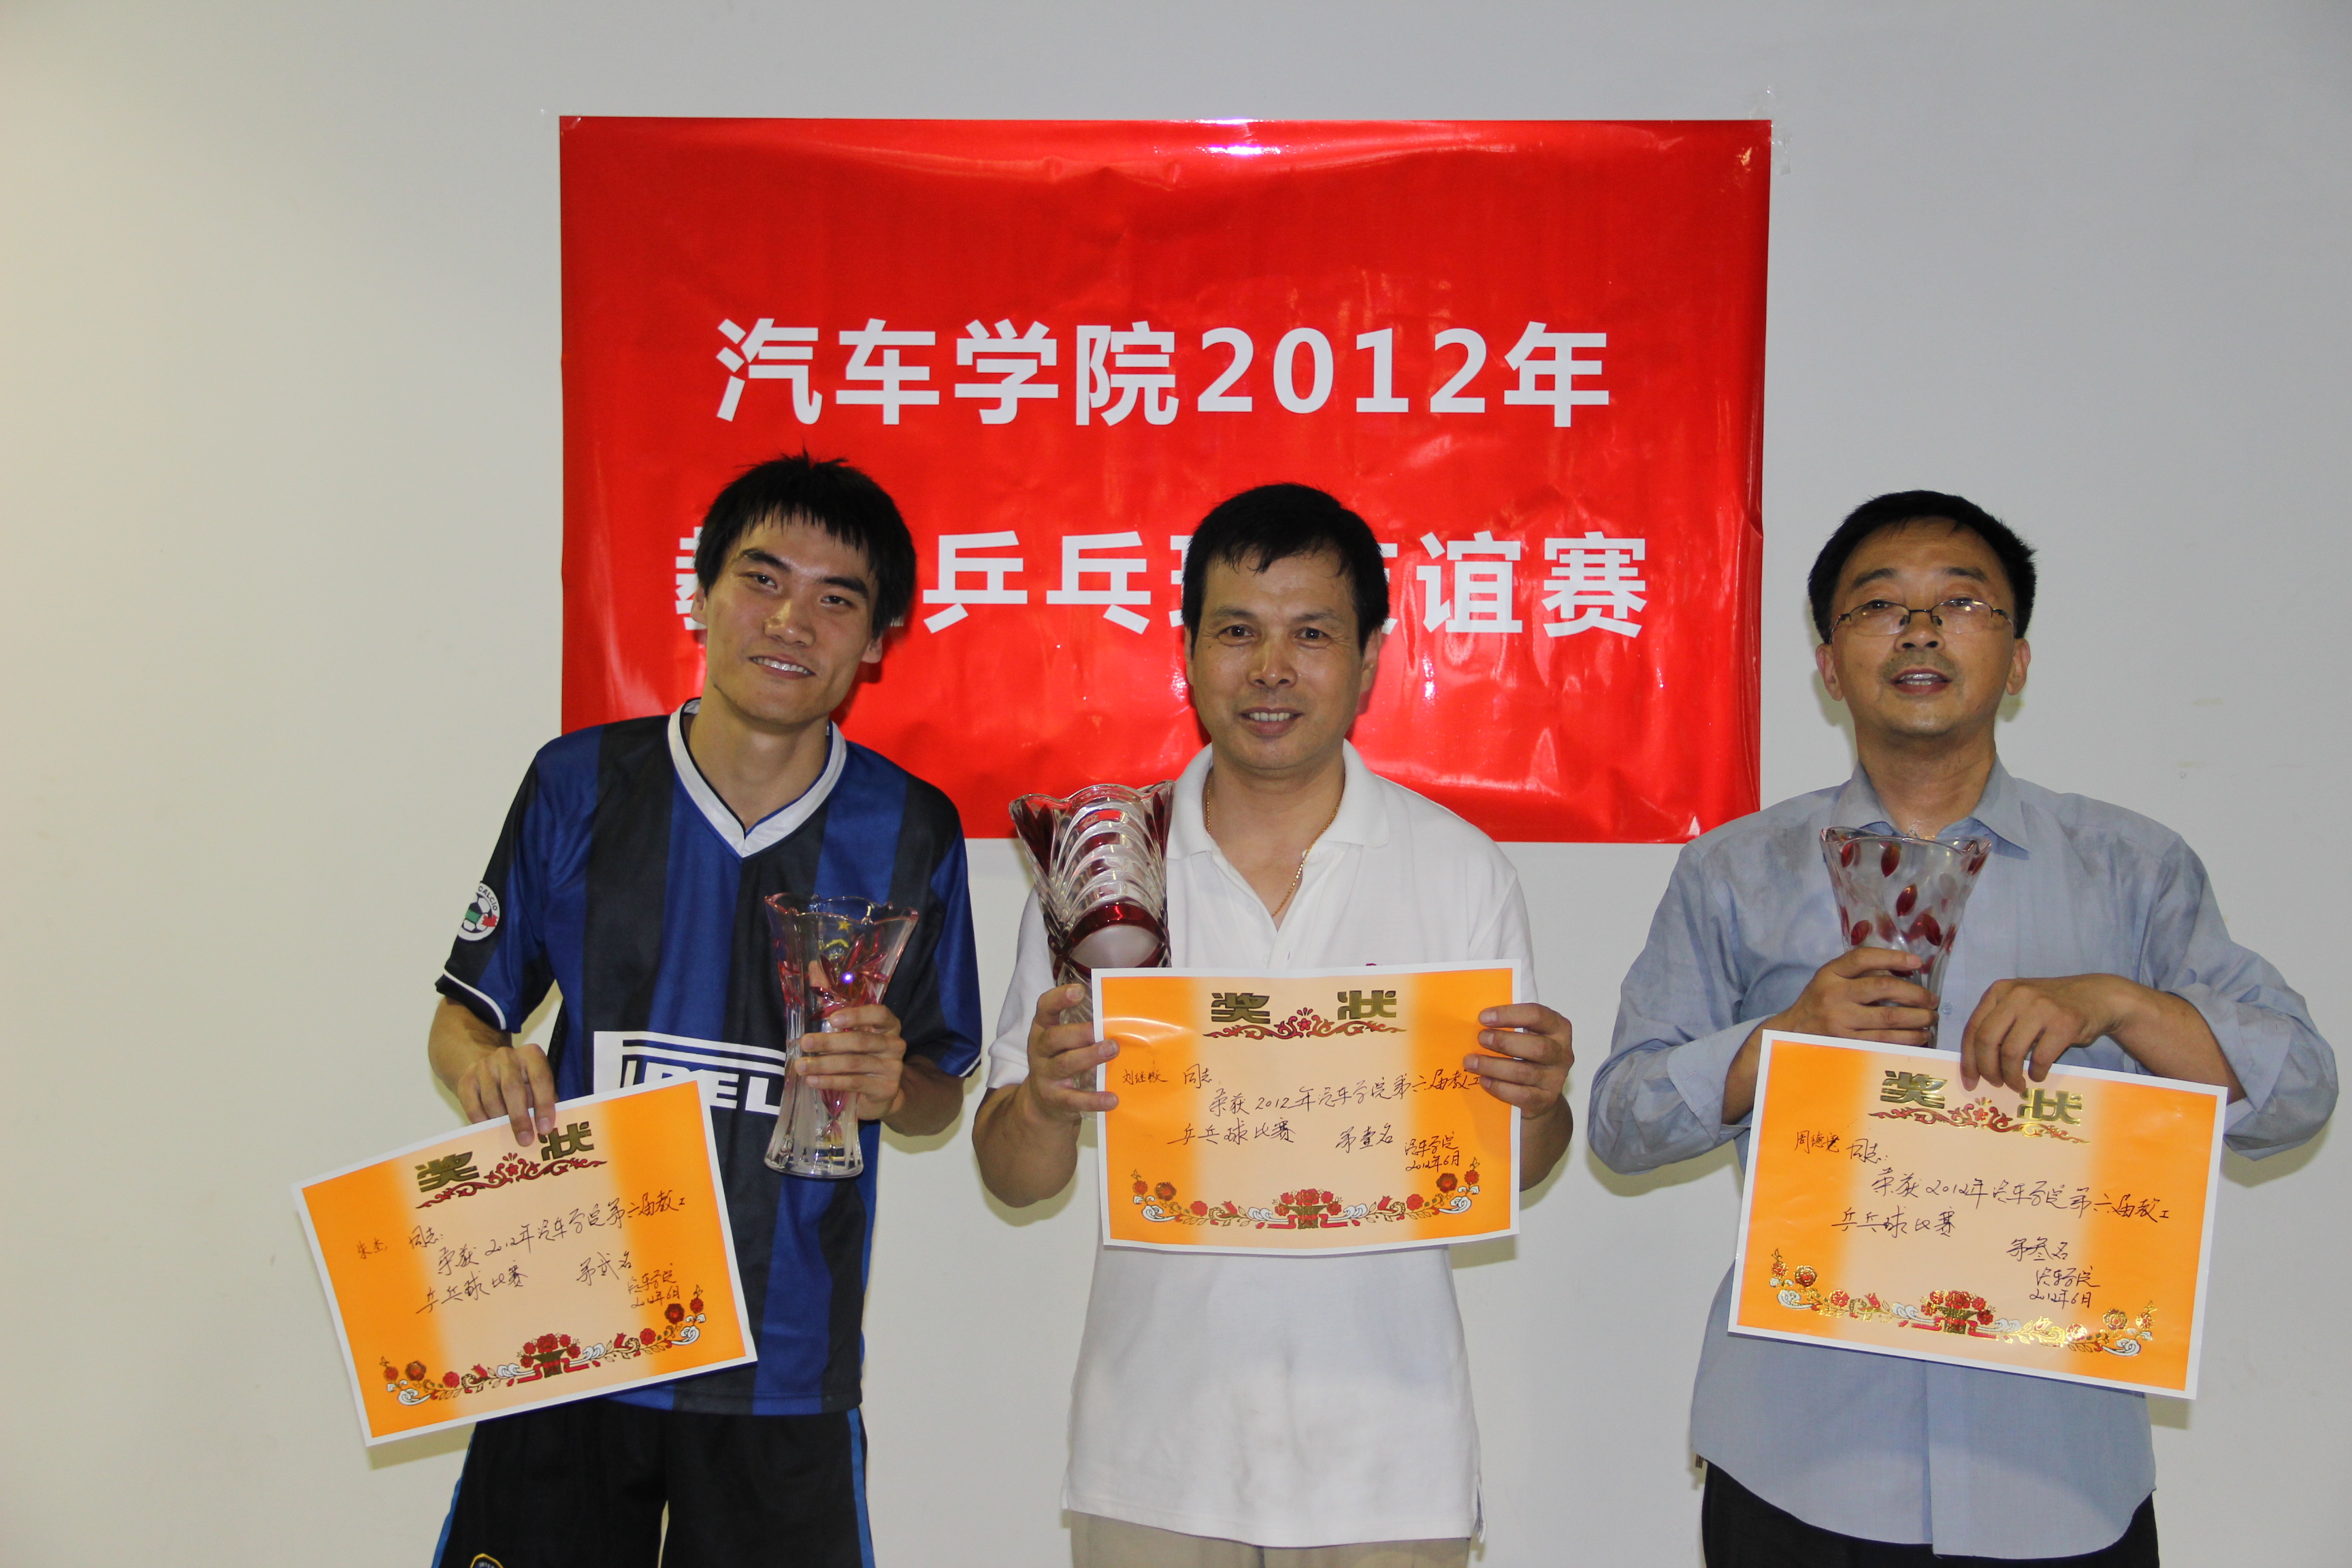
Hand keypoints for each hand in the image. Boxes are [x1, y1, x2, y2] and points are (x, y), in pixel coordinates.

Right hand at [457, 1042, 555, 1147]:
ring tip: (508, 1135)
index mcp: (531, 1055)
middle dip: (519, 1118)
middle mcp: (507, 1056)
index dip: (544, 1105)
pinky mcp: (466, 1080)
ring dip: (500, 1121)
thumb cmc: (522, 1081)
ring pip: (491, 1099)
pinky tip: (489, 1129)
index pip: (540, 1079)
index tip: (545, 1129)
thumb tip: (544, 1130)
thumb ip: (544, 1102)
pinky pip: (473, 1106)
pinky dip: (482, 1121)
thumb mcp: (537, 1084)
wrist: (489, 1068)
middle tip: (525, 1140)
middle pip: (513, 1088)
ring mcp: (484, 1066)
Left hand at [794, 1003, 909, 1121]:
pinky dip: (831, 1081)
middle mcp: (895, 1044)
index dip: (856, 1015)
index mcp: (889, 1025)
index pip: (879, 1014)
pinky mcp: (886, 1088)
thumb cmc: (861, 1053)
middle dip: (829, 1042)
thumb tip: (813, 967)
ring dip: (824, 1064)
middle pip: (861, 1041)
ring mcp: (893, 1067)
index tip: (832, 1019)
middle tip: (805, 1043)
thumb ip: (834, 1003)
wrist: (881, 1091)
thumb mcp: (850, 1030)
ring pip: (854, 1063)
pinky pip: (854, 1082)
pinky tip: (813, 1080)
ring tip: (801, 1066)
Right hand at [1016, 984, 1119, 1123]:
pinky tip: (1112, 1098)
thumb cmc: (1061, 1061)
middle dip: (1079, 1032)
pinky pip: (1074, 1099)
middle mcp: (1040, 1051)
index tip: (1079, 991)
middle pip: (1054, 1038)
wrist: (1041, 1103)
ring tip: (1112, 1050)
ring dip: (1089, 1056)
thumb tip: (1124, 1016)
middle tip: (1101, 1029)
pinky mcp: (1056, 1100)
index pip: (1045, 1009)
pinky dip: (1093, 1099)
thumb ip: (1085, 1029)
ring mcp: (1046, 1076)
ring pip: (1065, 1064)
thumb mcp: (1065, 1042)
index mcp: (1043, 1030)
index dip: (1059, 998)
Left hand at [1465, 1002, 1573, 1117]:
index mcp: (1558, 1028)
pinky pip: (1521, 1095)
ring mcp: (1556, 1078)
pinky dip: (1499, 1087)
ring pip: (1524, 1072)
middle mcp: (1562, 1053)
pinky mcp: (1546, 1100)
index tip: (1483, 1018)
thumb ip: (1510, 1024)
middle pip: (1536, 1047)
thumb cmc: (1528, 1055)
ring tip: (1471, 1062)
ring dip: (1493, 1066)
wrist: (1541, 1093)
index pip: (1537, 1015)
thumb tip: (1472, 1018)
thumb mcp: (1525, 1034)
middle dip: (1504, 1042)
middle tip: (1480, 1038)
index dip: (1509, 1015)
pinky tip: (1483, 1081)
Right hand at [1772, 946, 1938, 1046]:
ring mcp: (1840, 1021)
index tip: (1917, 962)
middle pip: (1882, 988)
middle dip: (1915, 994)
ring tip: (1931, 1019)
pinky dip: (1906, 1039)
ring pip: (1888, 1019)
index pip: (1863, 958)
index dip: (1893, 957)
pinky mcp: (1847, 1043)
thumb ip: (1860, 972)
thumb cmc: (1819, 1001)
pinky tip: (1919, 1037)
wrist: (1793, 1033)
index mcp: (1830, 974)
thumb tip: (1905, 970)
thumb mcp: (1831, 979)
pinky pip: (1884, 1041)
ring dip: (1917, 1019)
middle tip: (1932, 1000)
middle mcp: (1834, 995)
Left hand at [1957, 975, 2126, 1094]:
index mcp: (1999, 990)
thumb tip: (1976, 1065)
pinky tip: (2037, 1075)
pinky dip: (2036, 1073)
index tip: (1970, 1081)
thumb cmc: (2051, 1007)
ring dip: (2011, 1076)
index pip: (1973, 1028)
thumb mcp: (2018, 1004)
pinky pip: (2040, 1058)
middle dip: (1987, 1069)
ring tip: (2016, 1084)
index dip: (1968, 1059)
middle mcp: (2017, 995)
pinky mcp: (2064, 1022)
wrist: (2096, 996)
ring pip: (2011, 1052)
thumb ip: (1997, 1024)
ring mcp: (2041, 1007)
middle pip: (1987, 1041)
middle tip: (1994, 1084)